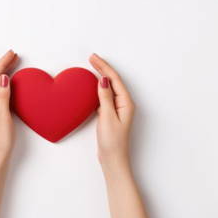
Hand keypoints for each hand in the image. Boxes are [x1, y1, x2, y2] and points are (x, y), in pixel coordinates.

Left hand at [0, 50, 17, 172]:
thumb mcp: (3, 118)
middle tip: (14, 54)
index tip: (12, 53)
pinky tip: (8, 79)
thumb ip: (3, 97)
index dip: (2, 64)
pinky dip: (3, 82)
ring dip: (3, 72)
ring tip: (12, 62)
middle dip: (2, 65)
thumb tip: (4, 78)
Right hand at [89, 53, 134, 168]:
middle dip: (103, 68)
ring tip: (93, 67)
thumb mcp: (107, 117)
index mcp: (126, 103)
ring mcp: (118, 109)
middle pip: (113, 81)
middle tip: (92, 58)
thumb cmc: (112, 141)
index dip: (104, 67)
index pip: (114, 79)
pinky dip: (98, 88)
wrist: (113, 159)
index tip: (93, 58)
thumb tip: (103, 80)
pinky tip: (93, 86)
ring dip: (101, 76)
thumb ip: (105, 98)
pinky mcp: (111, 114)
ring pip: (109, 88)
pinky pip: (105, 96)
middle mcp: (123, 104)